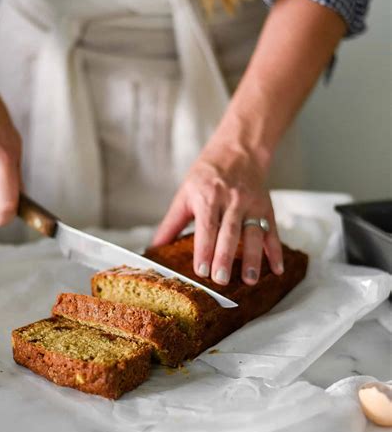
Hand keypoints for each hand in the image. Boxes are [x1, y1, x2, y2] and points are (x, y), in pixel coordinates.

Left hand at [152, 152, 283, 285]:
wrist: (237, 151)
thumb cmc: (206, 175)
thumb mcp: (185, 194)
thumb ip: (171, 224)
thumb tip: (154, 248)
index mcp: (208, 196)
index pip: (206, 226)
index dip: (204, 249)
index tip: (201, 271)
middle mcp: (232, 201)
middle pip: (229, 232)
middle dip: (225, 257)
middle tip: (221, 280)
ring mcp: (251, 205)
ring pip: (253, 234)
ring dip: (252, 258)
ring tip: (249, 280)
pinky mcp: (266, 208)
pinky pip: (272, 232)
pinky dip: (276, 252)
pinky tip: (277, 270)